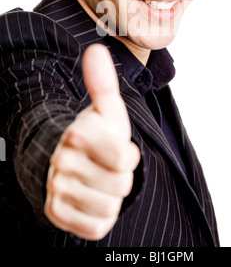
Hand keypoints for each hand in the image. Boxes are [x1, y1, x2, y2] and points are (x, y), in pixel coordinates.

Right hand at [44, 44, 139, 239]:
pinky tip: (92, 199)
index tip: (118, 149)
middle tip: (108, 166)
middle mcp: (62, 161)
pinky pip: (96, 227)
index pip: (124, 158)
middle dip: (121, 177)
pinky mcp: (56, 213)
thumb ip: (103, 82)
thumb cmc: (97, 134)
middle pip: (119, 185)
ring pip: (109, 208)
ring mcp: (56, 188)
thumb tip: (95, 48)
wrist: (69, 160)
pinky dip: (100, 217)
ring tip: (100, 181)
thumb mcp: (106, 109)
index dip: (128, 155)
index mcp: (77, 133)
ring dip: (112, 197)